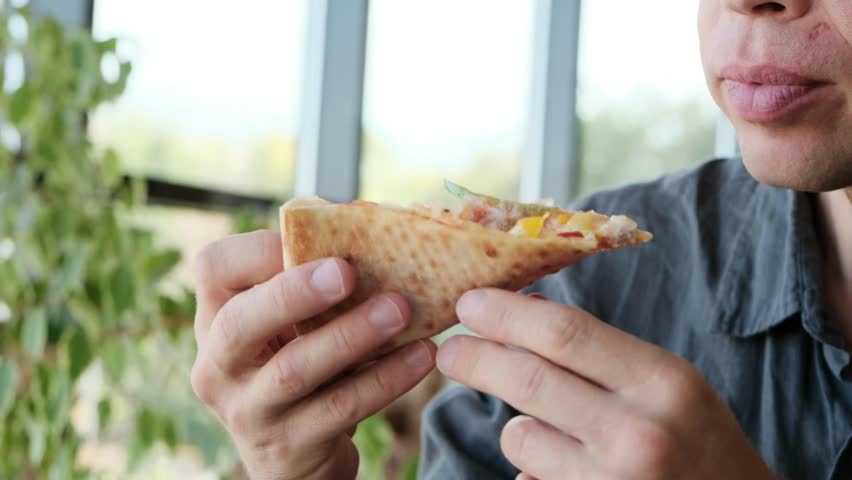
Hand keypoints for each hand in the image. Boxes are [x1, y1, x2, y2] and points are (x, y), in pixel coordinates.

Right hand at [190, 230, 435, 479]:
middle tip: (347, 272)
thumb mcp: (289, 326)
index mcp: (217, 319)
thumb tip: (377, 236)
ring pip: (295, 369)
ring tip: (400, 309)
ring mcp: (249, 412)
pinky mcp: (290, 447)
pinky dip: (385, 378)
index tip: (316, 238)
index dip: (259, 249)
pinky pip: (341, 407)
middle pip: (241, 324)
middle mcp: (218, 366)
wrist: (294, 455)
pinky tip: (421, 355)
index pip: (213, 267)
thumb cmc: (299, 364)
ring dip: (352, 335)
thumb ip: (312, 287)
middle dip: (294, 294)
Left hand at [437, 289, 772, 479]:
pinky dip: (532, 467)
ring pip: (520, 436)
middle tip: (449, 350)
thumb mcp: (665, 382)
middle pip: (528, 379)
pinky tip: (564, 466)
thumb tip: (520, 317)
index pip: (564, 332)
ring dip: (516, 425)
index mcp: (661, 381)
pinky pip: (529, 479)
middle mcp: (637, 432)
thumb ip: (599, 352)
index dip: (506, 313)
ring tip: (544, 426)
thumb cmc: (698, 439)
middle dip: (474, 358)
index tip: (470, 304)